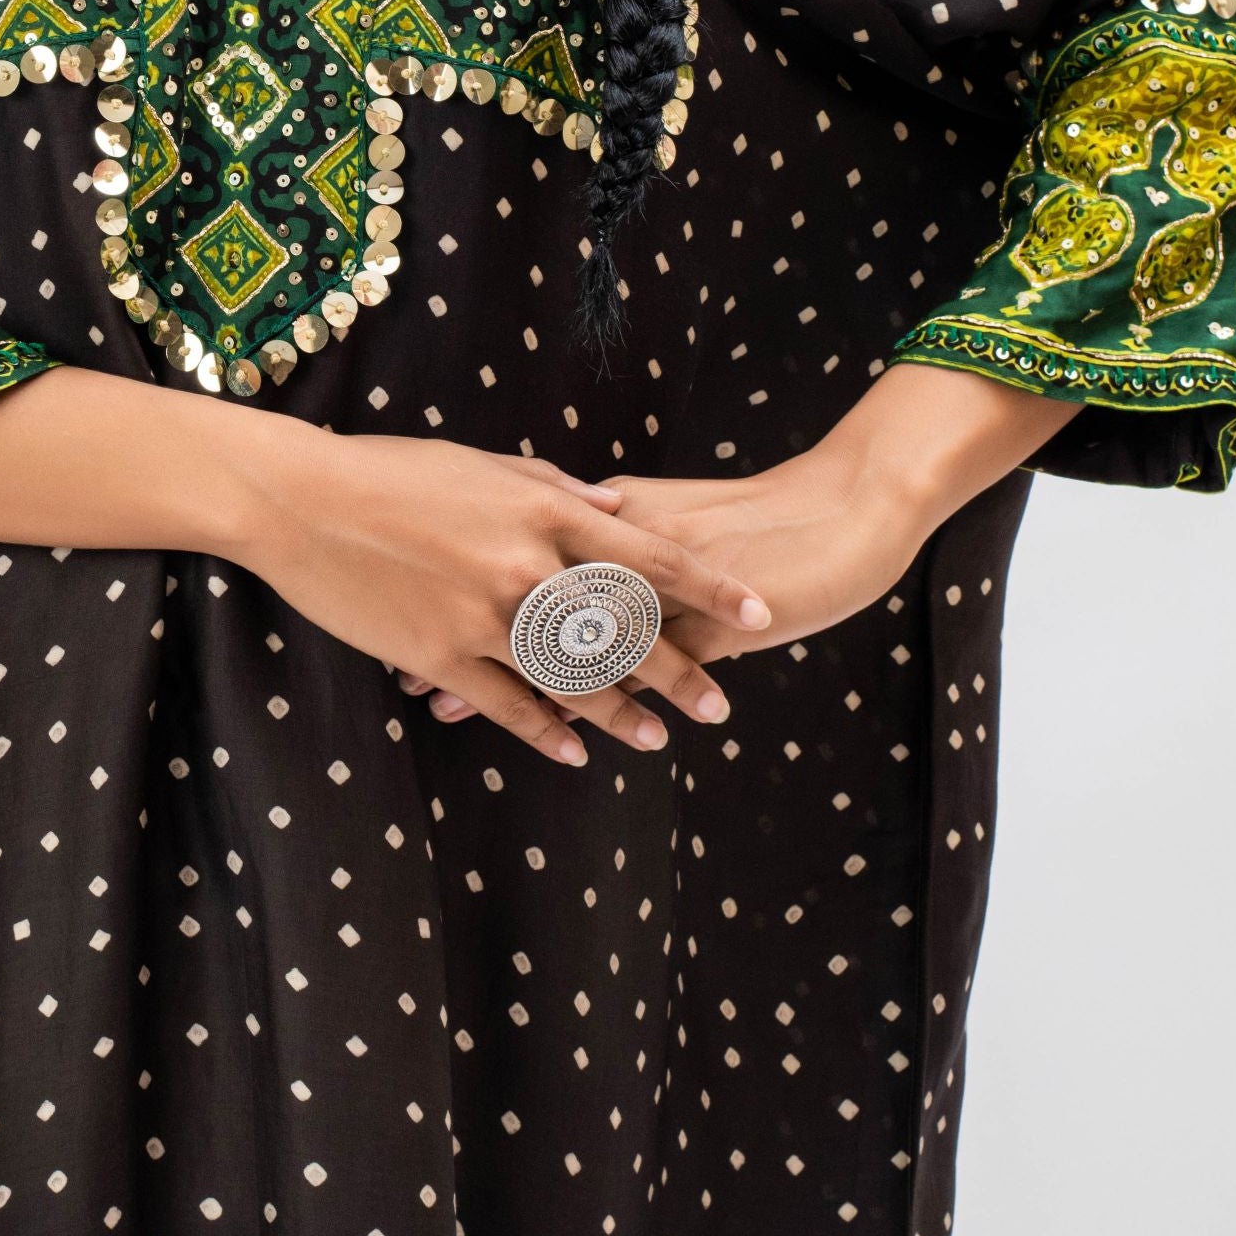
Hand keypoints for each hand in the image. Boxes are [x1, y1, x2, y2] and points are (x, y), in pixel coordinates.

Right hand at [243, 429, 771, 770]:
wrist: (301, 500)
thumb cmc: (390, 470)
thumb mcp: (480, 464)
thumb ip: (553, 487)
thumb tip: (614, 506)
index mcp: (542, 507)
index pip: (647, 552)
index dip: (708, 586)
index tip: (757, 610)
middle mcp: (525, 564)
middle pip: (623, 629)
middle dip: (679, 671)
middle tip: (720, 705)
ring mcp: (482, 615)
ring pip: (572, 679)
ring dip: (620, 715)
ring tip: (658, 740)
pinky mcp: (440, 655)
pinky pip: (508, 704)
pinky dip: (546, 731)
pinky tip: (574, 752)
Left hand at [407, 360, 1073, 730]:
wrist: (845, 505)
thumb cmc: (756, 511)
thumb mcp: (669, 505)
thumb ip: (609, 518)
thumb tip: (554, 523)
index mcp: (613, 507)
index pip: (520, 535)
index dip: (456, 564)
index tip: (393, 586)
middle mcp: (627, 541)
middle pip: (522, 586)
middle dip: (453, 623)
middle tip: (389, 654)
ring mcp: (666, 587)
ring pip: (567, 633)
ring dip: (497, 672)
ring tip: (437, 703)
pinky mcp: (705, 626)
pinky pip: (632, 668)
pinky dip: (586, 698)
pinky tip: (551, 731)